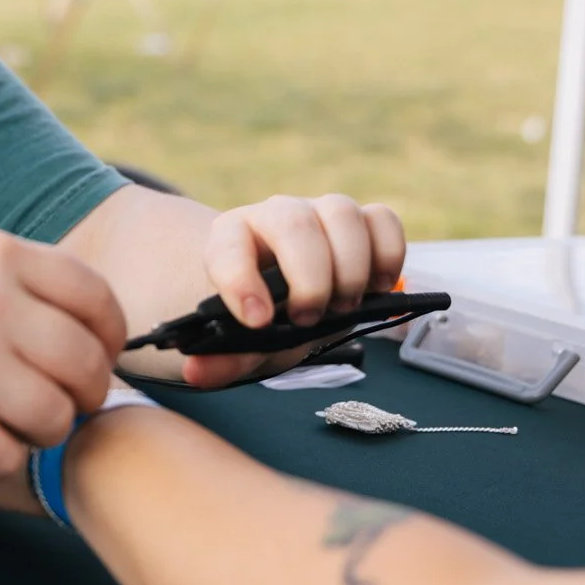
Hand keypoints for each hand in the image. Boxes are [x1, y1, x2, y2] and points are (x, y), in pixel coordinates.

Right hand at [0, 229, 123, 477]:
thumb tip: (90, 321)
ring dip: (45, 432)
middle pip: (86, 364)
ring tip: (17, 425)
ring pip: (54, 417)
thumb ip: (17, 278)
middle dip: (85, 394)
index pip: (96, 300)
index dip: (110, 339)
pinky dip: (2, 457)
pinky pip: (6, 455)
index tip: (98, 359)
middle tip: (64, 405)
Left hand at [184, 195, 405, 389]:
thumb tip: (196, 372)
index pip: (227, 245)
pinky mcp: (363, 222)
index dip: (241, 281)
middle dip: (308, 277)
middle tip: (308, 318)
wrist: (291, 301)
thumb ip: (221, 359)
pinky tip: (377, 289)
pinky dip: (387, 255)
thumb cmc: (263, 318)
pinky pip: (383, 220)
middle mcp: (275, 216)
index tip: (258, 321)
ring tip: (344, 306)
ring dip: (350, 267)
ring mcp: (321, 213)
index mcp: (231, 239)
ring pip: (342, 212)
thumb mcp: (241, 343)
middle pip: (293, 220)